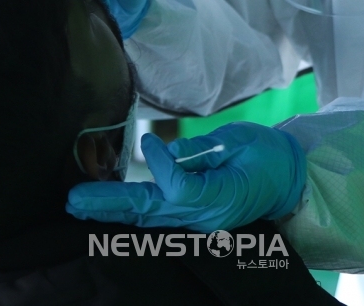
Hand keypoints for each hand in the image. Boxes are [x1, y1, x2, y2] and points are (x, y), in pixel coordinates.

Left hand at [65, 122, 306, 231]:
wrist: (290, 177)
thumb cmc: (268, 153)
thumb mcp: (241, 140)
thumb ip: (203, 149)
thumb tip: (166, 153)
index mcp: (222, 197)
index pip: (179, 187)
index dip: (160, 165)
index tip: (150, 142)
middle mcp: (206, 216)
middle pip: (150, 210)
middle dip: (110, 203)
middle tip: (74, 199)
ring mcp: (199, 222)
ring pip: (148, 218)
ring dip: (112, 209)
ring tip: (78, 204)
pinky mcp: (194, 218)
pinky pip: (156, 217)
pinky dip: (130, 211)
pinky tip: (105, 207)